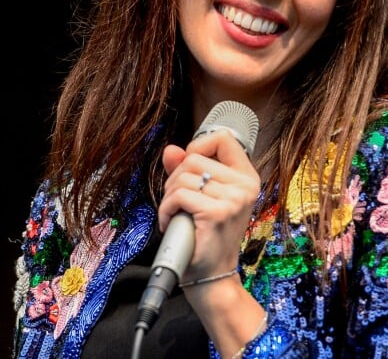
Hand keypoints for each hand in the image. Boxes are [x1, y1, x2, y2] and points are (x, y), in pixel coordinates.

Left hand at [158, 129, 260, 278]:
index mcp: (246, 177)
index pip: (224, 138)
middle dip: (175, 178)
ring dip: (169, 196)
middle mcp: (245, 186)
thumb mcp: (200, 195)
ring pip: (182, 177)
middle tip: (178, 201)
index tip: (190, 164)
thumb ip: (185, 169)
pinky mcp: (217, 213)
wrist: (211, 274)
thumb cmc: (206, 234)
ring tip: (176, 213)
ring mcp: (234, 199)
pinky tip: (171, 222)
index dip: (199, 146)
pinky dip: (165, 209)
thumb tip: (171, 150)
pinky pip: (178, 195)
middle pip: (194, 158)